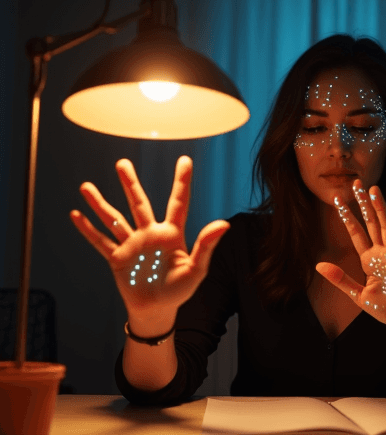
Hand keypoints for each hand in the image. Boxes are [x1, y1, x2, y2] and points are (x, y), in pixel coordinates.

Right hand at [70, 156, 228, 323]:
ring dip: (100, 204)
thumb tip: (224, 224)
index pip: (178, 202)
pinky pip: (100, 241)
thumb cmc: (180, 290)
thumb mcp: (197, 268)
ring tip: (85, 186)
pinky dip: (87, 229)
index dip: (182, 181)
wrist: (157, 310)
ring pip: (114, 219)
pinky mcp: (117, 258)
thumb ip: (207, 245)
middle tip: (121, 163)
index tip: (185, 160)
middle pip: (138, 203)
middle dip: (129, 183)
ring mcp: (132, 245)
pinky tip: (75, 214)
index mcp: (171, 234)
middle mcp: (150, 234)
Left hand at [315, 179, 385, 334]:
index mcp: (370, 260)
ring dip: (380, 208)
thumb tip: (318, 265)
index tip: (338, 199)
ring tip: (374, 190)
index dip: (346, 216)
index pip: (356, 232)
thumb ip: (340, 279)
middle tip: (356, 182)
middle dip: (363, 203)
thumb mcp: (358, 296)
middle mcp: (383, 254)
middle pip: (371, 223)